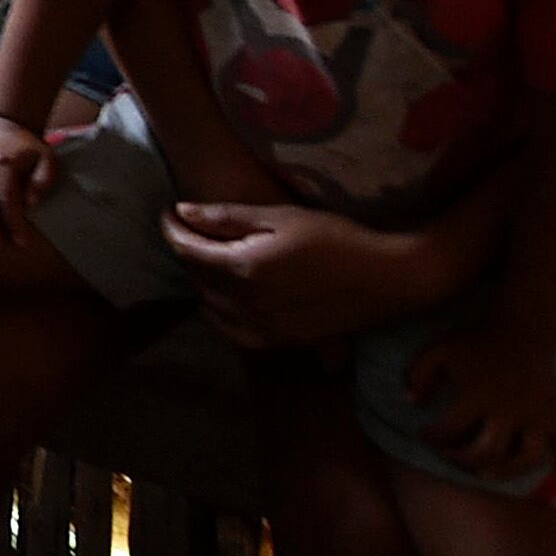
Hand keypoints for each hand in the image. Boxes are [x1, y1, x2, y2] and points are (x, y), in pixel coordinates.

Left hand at [159, 197, 463, 348]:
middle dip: (188, 253)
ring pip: (211, 307)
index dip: (172, 230)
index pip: (187, 250)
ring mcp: (262, 329)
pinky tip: (228, 298)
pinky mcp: (280, 343)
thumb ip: (228, 218)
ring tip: (210, 258)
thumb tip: (181, 212)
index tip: (168, 214)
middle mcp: (246, 305)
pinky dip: (221, 314)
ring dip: (202, 282)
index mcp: (243, 269)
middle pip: (196, 278)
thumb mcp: (282, 217)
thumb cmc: (338, 239)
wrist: (387, 279)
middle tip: (191, 231)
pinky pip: (233, 333)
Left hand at [402, 303, 555, 480]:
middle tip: (451, 455)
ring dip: (506, 471)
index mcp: (477, 395)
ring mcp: (534, 414)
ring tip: (487, 473)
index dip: (432, 437)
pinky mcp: (553, 412)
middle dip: (463, 460)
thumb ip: (417, 374)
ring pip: (526, 457)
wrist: (521, 325)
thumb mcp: (438, 350)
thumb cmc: (476, 341)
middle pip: (486, 451)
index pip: (449, 429)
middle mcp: (508, 410)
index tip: (425, 435)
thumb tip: (410, 402)